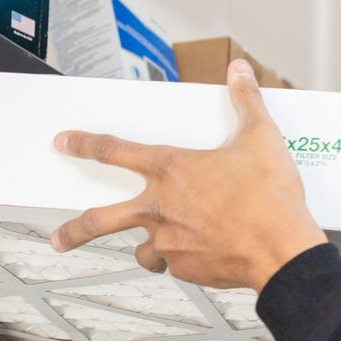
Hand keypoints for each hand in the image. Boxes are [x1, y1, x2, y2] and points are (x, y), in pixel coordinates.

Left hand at [51, 60, 328, 291]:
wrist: (281, 250)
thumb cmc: (270, 197)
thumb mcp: (262, 138)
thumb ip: (246, 102)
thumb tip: (240, 71)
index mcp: (171, 169)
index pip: (114, 151)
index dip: (84, 143)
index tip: (63, 142)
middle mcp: (160, 208)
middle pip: (100, 220)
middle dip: (74, 230)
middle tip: (59, 239)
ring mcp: (169, 243)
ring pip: (141, 251)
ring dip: (145, 250)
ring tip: (155, 251)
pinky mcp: (185, 270)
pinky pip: (175, 267)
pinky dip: (184, 261)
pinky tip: (203, 256)